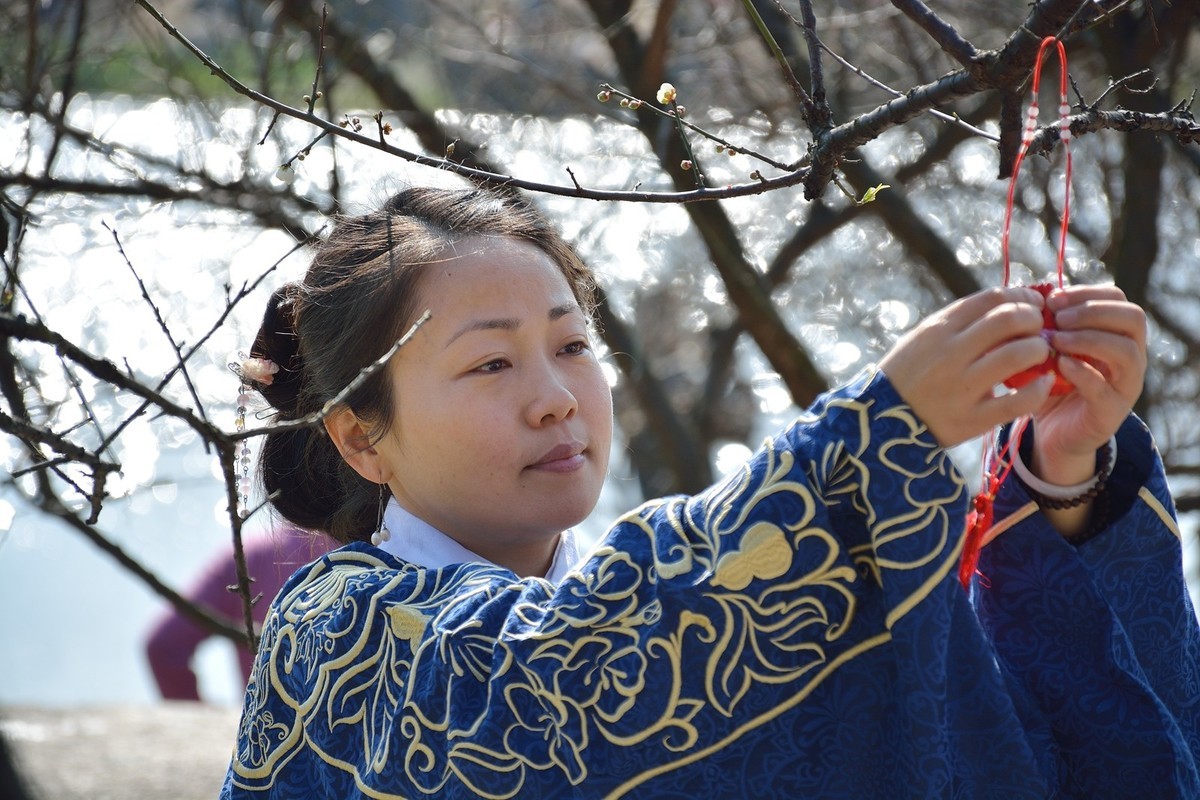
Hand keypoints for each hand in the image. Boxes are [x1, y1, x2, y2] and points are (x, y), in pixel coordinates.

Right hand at [879, 287, 1055, 447]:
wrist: (880, 420)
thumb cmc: (907, 374)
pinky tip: (1044, 383)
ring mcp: (962, 386)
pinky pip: (1019, 400)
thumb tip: (1007, 303)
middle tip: (1038, 329)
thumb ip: (959, 322)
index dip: (1021, 296)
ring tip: (1039, 354)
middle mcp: (951, 353)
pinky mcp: (972, 419)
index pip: (992, 298)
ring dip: (1039, 349)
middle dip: (1034, 319)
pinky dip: (1040, 389)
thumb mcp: (923, 338)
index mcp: (938, 329)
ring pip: (1019, 354)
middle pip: (1009, 319)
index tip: (1032, 303)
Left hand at [1028, 285, 1146, 481]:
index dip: (1087, 293)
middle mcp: (1130, 357)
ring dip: (1090, 339)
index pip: (1118, 299)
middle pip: (1133, 319)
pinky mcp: (1111, 413)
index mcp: (1116, 334)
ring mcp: (1125, 385)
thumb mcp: (1045, 349)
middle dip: (1093, 312)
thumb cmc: (1049, 383)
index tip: (1053, 299)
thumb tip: (1030, 295)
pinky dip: (1082, 373)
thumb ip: (1044, 325)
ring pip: (1127, 353)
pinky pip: (1105, 390)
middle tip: (1057, 318)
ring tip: (1056, 340)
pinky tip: (1059, 365)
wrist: (1053, 433)